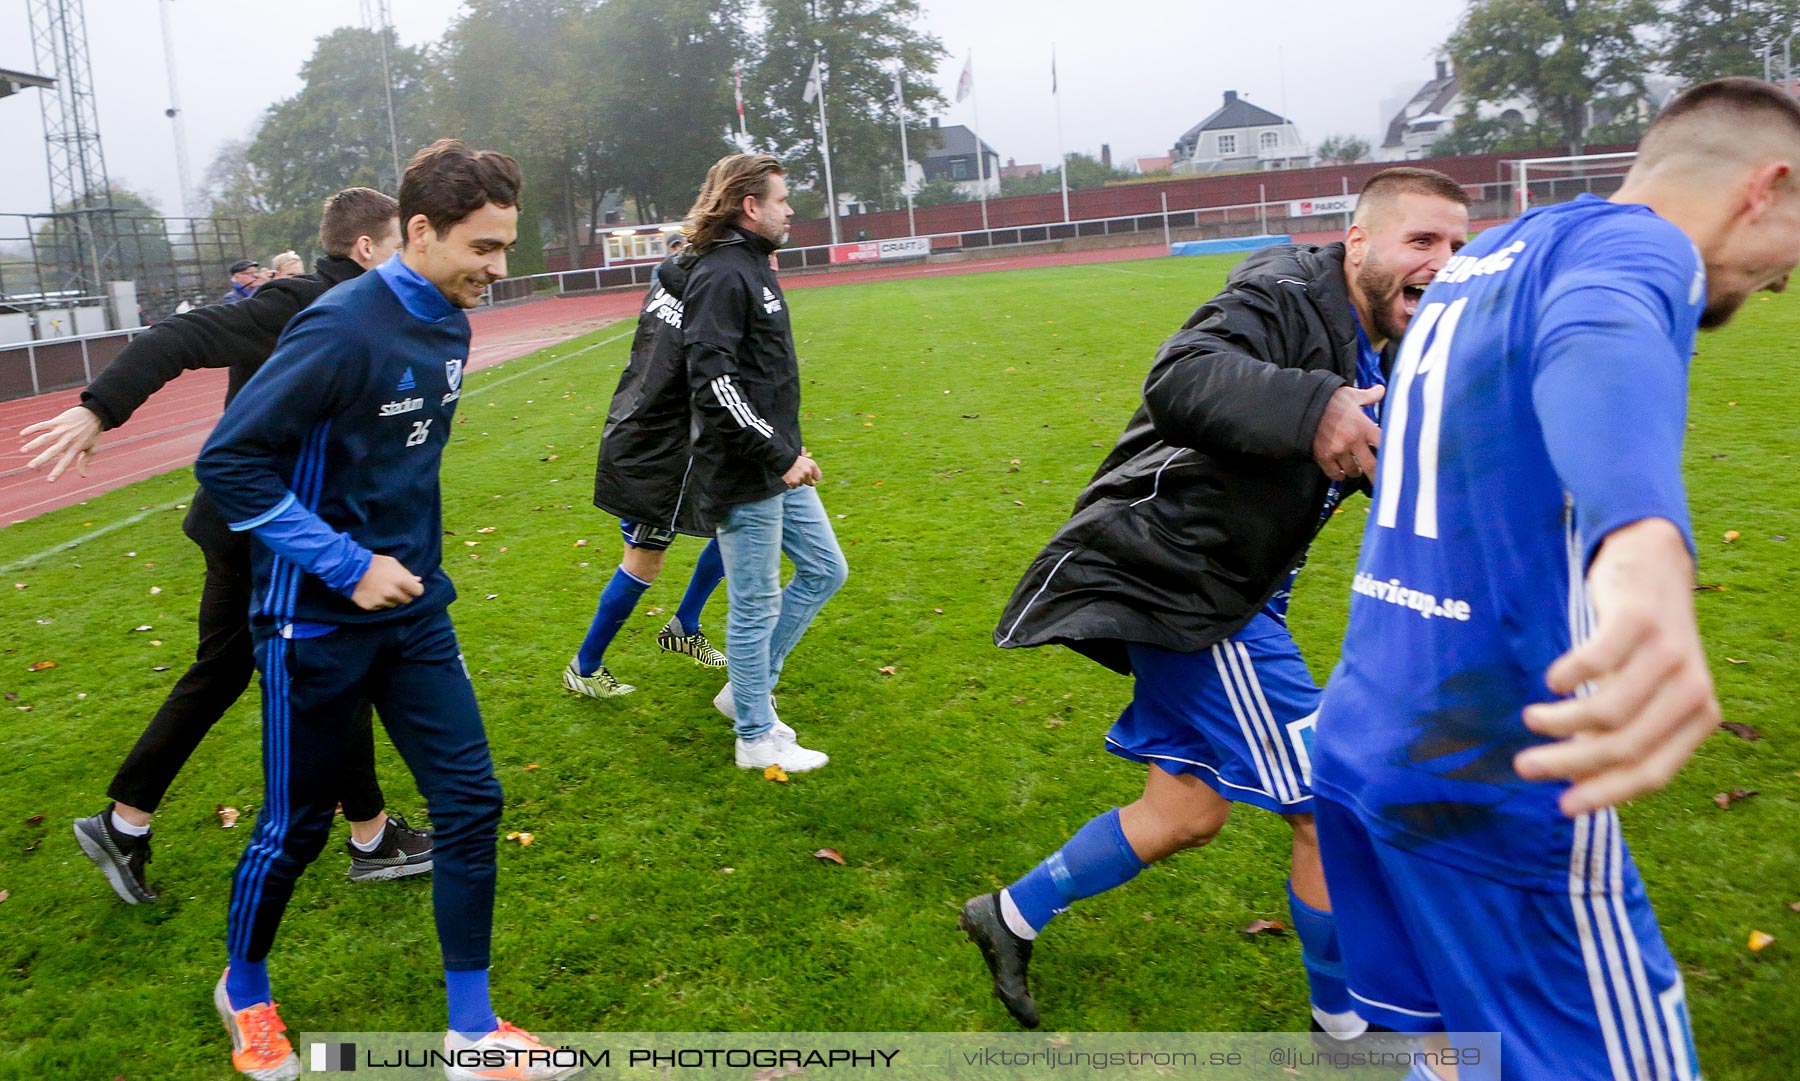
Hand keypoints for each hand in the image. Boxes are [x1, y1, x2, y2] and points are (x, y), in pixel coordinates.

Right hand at [19, 406, 103, 480]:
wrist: (96, 413)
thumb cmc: (93, 433)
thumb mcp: (93, 448)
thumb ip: (85, 461)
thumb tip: (83, 476)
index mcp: (75, 448)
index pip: (65, 463)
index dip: (57, 472)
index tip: (49, 481)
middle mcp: (67, 440)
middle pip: (52, 451)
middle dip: (41, 460)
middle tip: (30, 467)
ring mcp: (61, 430)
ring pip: (45, 438)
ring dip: (33, 444)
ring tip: (22, 450)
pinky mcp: (57, 421)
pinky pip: (42, 425)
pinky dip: (32, 429)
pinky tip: (22, 434)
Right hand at [351, 554, 423, 610]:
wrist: (350, 570)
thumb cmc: (374, 564)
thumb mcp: (392, 563)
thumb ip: (406, 573)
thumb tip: (418, 580)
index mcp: (401, 581)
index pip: (418, 591)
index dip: (415, 589)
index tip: (411, 587)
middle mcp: (393, 593)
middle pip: (407, 600)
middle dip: (403, 594)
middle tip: (394, 587)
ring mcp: (382, 601)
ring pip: (393, 604)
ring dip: (390, 598)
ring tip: (380, 588)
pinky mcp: (371, 607)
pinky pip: (380, 607)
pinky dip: (378, 602)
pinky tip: (372, 593)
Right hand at [782, 454, 820, 487]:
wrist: (780, 459)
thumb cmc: (791, 457)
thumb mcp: (802, 457)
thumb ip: (809, 464)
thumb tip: (811, 460)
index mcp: (812, 465)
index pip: (818, 477)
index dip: (814, 477)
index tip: (812, 478)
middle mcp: (808, 472)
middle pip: (811, 483)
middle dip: (806, 481)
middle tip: (800, 477)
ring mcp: (800, 478)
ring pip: (801, 484)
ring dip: (797, 481)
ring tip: (791, 474)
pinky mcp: (793, 483)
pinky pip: (794, 486)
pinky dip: (791, 483)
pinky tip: (787, 477)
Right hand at [1311, 385, 1383, 481]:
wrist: (1303, 405)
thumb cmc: (1329, 400)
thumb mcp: (1351, 395)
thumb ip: (1368, 396)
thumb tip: (1381, 389)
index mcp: (1364, 426)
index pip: (1385, 445)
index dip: (1392, 454)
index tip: (1395, 460)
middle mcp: (1353, 441)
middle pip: (1372, 466)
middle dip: (1377, 475)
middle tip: (1381, 480)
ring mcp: (1338, 450)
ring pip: (1353, 471)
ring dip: (1356, 471)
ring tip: (1356, 468)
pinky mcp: (1323, 456)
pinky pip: (1334, 474)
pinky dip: (1339, 475)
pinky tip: (1340, 472)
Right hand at [1514, 519, 1718, 815]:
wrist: (1654, 562)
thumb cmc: (1642, 640)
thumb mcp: (1648, 691)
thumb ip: (1626, 731)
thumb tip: (1577, 781)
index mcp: (1699, 716)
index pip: (1652, 773)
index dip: (1604, 794)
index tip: (1561, 806)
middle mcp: (1692, 688)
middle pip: (1622, 746)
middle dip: (1567, 764)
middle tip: (1525, 766)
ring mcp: (1668, 652)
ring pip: (1604, 712)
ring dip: (1557, 722)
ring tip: (1532, 719)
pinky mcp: (1637, 620)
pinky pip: (1592, 663)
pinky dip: (1564, 678)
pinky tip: (1551, 680)